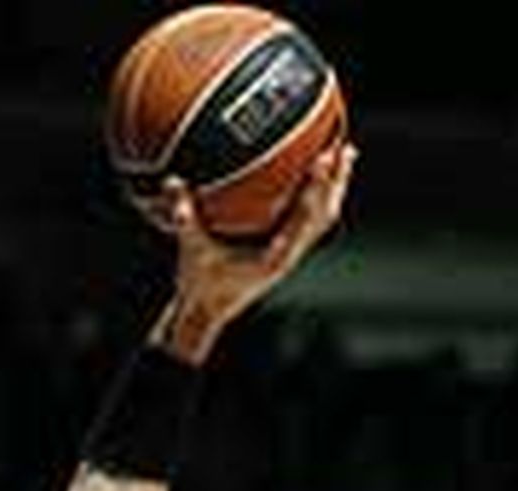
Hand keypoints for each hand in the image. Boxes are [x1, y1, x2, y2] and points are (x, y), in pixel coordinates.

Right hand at [157, 140, 354, 355]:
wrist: (206, 315)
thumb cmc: (200, 287)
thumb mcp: (190, 251)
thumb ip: (184, 217)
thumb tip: (172, 180)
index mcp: (275, 257)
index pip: (303, 221)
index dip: (315, 190)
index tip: (322, 160)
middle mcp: (289, 255)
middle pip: (323, 217)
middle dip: (336, 183)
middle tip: (344, 147)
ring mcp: (289, 253)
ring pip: (322, 218)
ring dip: (334, 187)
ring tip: (345, 152)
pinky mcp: (284, 251)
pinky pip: (307, 219)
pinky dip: (315, 195)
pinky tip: (313, 171)